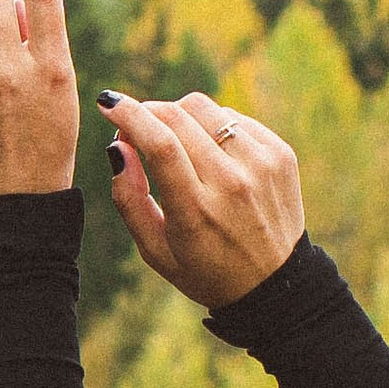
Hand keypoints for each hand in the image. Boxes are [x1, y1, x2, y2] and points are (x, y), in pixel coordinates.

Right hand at [102, 89, 305, 307]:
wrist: (275, 285)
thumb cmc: (205, 269)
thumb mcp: (155, 251)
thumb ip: (128, 199)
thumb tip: (118, 147)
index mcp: (196, 210)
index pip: (159, 143)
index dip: (129, 114)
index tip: (108, 102)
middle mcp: (231, 183)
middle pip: (178, 116)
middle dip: (147, 112)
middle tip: (137, 130)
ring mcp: (261, 165)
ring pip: (205, 108)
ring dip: (179, 116)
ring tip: (178, 146)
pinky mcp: (280, 154)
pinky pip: (233, 118)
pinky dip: (213, 127)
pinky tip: (212, 155)